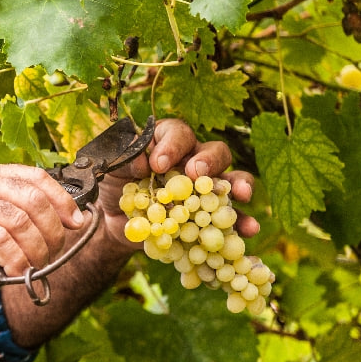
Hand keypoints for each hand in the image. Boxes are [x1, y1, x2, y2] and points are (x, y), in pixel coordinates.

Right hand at [0, 163, 88, 278]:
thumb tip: (30, 226)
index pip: (35, 177)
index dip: (62, 199)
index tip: (75, 221)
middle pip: (35, 199)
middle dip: (53, 230)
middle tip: (55, 252)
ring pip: (22, 221)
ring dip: (37, 248)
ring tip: (36, 266)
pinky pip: (0, 240)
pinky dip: (15, 258)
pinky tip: (15, 271)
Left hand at [97, 119, 258, 252]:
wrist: (118, 221)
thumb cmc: (116, 185)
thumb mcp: (111, 170)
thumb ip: (125, 161)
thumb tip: (144, 162)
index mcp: (168, 140)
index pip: (177, 133)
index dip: (172, 146)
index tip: (158, 165)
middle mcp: (193, 159)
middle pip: (214, 152)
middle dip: (209, 161)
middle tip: (197, 174)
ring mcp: (206, 187)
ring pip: (230, 179)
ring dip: (239, 185)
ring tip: (242, 194)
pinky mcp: (210, 213)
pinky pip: (231, 216)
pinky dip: (242, 221)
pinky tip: (249, 229)